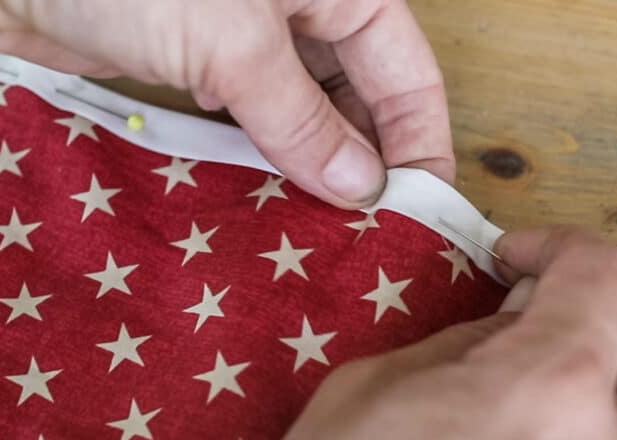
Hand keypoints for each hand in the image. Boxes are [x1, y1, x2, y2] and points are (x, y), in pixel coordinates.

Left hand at [0, 0, 454, 207]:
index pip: (406, 72)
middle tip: (365, 240)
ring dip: (311, 168)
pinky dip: (259, 158)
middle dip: (363, 163)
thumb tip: (361, 188)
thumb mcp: (233, 43)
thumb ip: (301, 118)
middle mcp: (300, 8)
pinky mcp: (198, 63)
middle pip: (359, 95)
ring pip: (304, 111)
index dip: (418, 143)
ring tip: (320, 236)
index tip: (418, 215)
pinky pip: (250, 118)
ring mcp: (247, 36)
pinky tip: (264, 202)